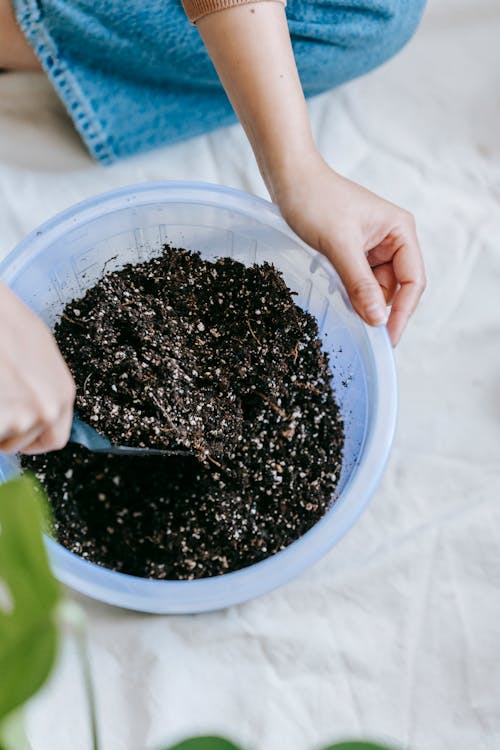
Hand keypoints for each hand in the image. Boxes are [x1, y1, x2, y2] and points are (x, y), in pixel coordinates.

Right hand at [0, 283, 74, 453]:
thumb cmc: (7, 322)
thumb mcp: (39, 355)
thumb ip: (42, 389)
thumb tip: (32, 407)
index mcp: (63, 394)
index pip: (54, 439)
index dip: (32, 439)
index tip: (18, 433)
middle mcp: (47, 410)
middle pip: (20, 441)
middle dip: (4, 429)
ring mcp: (20, 418)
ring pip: (0, 439)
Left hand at [274, 154, 425, 344]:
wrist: (289, 178)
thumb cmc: (315, 199)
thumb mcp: (339, 245)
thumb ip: (360, 284)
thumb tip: (378, 320)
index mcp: (400, 231)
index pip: (413, 281)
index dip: (402, 313)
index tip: (387, 340)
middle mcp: (392, 239)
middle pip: (394, 289)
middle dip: (376, 307)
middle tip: (358, 329)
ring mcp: (373, 247)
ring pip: (374, 288)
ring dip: (359, 299)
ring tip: (338, 299)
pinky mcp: (354, 252)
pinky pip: (358, 281)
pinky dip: (348, 291)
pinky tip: (334, 292)